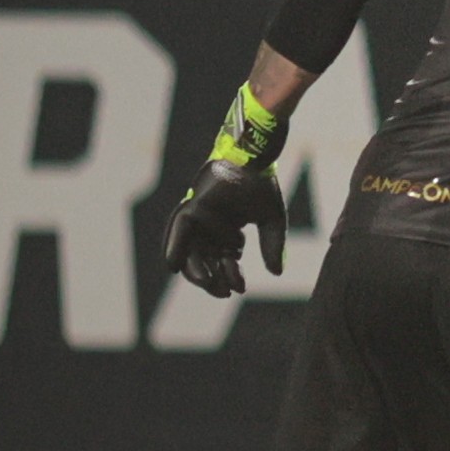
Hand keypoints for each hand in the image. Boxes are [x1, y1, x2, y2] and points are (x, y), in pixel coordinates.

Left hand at [165, 83, 292, 296]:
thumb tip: (276, 273)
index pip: (221, 261)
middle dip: (213, 280)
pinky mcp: (192, 206)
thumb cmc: (262, 185)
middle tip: (225, 292)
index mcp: (225, 231)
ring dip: (196, 271)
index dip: (229, 277)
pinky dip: (174, 247)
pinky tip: (173, 266)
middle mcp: (208, 227)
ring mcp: (199, 218)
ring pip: (190, 252)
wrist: (256, 157)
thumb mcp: (272, 221)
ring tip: (208, 283)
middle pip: (204, 261)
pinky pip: (180, 230)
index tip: (241, 289)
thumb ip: (273, 246)